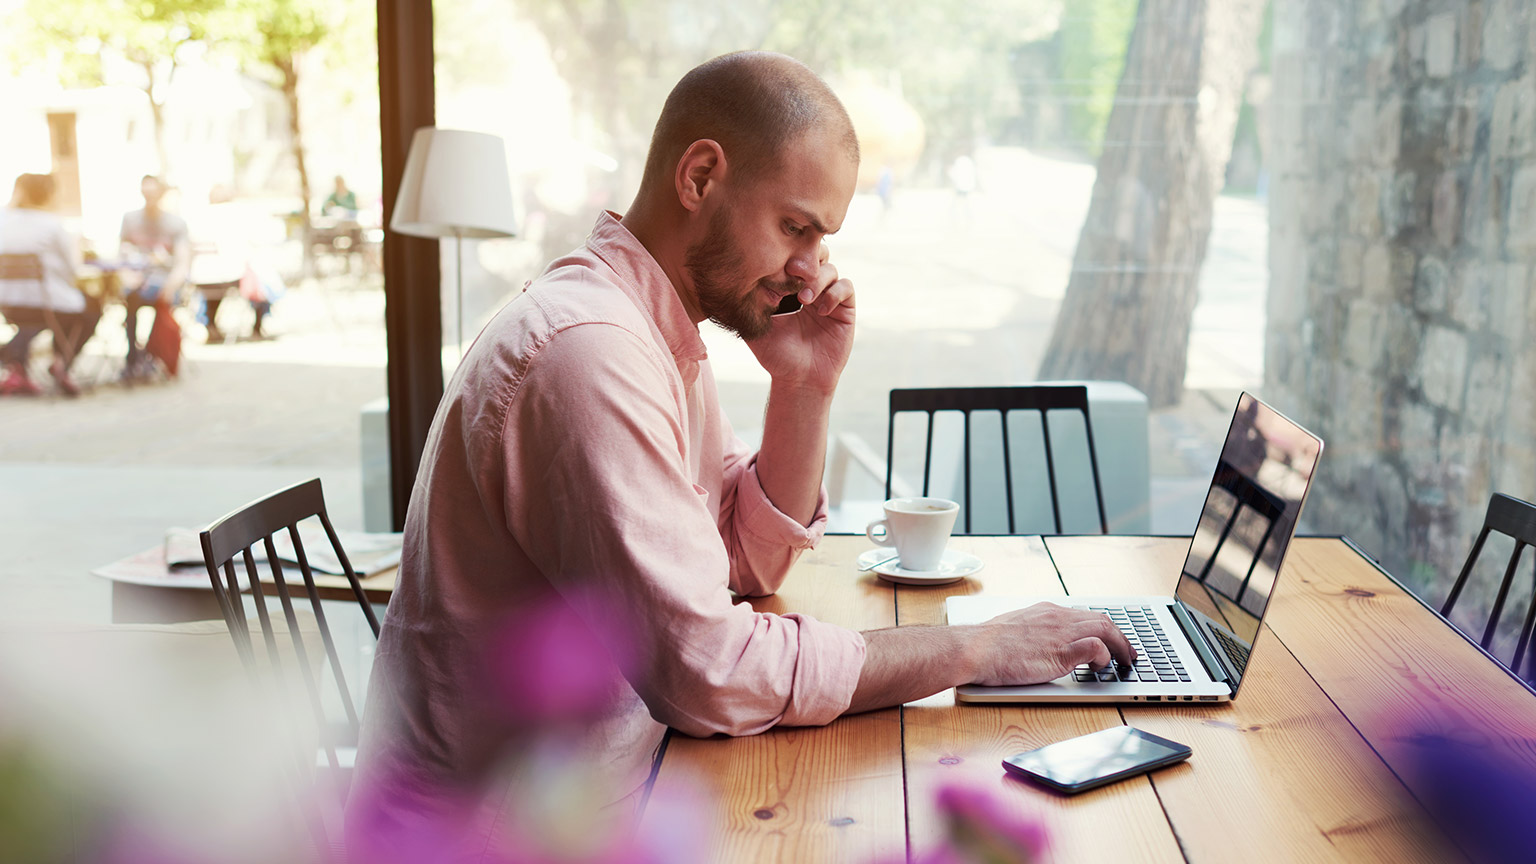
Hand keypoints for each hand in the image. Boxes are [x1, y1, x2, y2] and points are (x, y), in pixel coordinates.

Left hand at [746, 242, 853, 393]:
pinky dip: (834, 293)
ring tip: (804, 299)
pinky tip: (820, 311)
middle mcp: (811, 291)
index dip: (788, 258)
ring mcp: (829, 299)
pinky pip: (846, 287)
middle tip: (793, 272)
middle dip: (807, 260)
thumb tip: (743, 277)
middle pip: (816, 256)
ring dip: (817, 280)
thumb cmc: (775, 356)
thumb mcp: (756, 326)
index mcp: (789, 291)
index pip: (793, 261)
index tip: (776, 266)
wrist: (799, 380)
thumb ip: (751, 303)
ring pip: (830, 269)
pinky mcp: (845, 311)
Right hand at [968, 603, 1136, 686]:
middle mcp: (1058, 618)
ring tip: (1125, 661)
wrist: (974, 649)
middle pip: (1102, 620)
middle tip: (1128, 653)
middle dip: (1120, 637)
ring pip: (1105, 630)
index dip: (1103, 628)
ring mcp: (1061, 634)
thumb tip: (1035, 642)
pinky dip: (1105, 657)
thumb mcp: (1013, 628)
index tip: (1110, 639)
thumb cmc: (986, 644)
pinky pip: (1095, 648)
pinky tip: (1101, 667)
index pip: (1085, 614)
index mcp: (1046, 611)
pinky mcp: (1061, 653)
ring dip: (1120, 646)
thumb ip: (1031, 632)